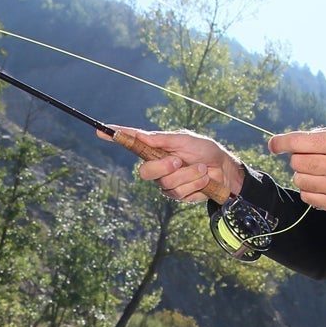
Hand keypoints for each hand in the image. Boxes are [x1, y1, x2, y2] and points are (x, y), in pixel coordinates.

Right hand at [99, 127, 243, 203]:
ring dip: (188, 175)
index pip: (133, 142)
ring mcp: (165, 182)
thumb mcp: (184, 140)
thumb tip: (140, 134)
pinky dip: (195, 183)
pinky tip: (203, 178)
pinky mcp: (177, 195)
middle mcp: (157, 166)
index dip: (117, 137)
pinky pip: (179, 192)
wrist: (224, 170)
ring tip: (201, 168)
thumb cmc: (205, 150)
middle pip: (144, 172)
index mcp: (156, 149)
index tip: (101, 130)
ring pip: (166, 183)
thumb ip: (162, 140)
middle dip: (163, 167)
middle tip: (178, 161)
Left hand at [267, 122, 325, 213]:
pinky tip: (324, 184)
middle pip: (297, 162)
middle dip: (299, 158)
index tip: (273, 145)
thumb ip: (320, 134)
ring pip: (299, 180)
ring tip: (322, 172)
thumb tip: (291, 142)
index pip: (300, 142)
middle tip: (313, 158)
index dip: (282, 142)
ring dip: (305, 175)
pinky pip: (307, 197)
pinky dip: (310, 190)